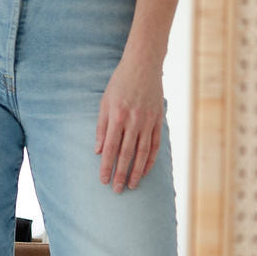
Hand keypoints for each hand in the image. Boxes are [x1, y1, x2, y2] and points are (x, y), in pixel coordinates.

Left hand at [95, 56, 164, 193]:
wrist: (143, 65)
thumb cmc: (120, 82)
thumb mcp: (105, 101)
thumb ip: (102, 127)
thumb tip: (98, 151)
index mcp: (117, 116)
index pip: (111, 147)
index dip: (107, 166)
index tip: (103, 180)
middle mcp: (133, 121)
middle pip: (126, 154)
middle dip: (120, 174)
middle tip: (116, 190)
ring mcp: (148, 121)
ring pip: (142, 153)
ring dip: (136, 171)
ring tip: (131, 185)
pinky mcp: (158, 120)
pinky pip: (155, 145)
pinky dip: (150, 160)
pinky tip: (144, 170)